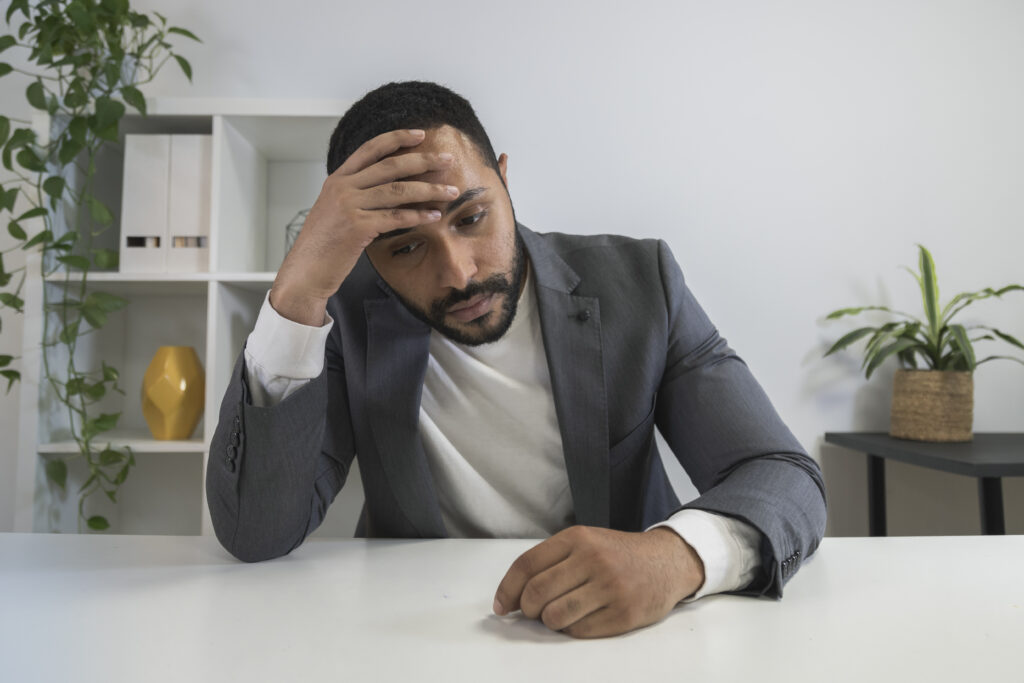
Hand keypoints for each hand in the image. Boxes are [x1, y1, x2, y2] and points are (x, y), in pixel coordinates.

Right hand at [271, 128, 457, 324]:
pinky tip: (435, 216)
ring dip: (429, 189)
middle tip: (448, 159)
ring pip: (398, 190)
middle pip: (391, 166)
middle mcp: (342, 188)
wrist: (305, 271)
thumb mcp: (334, 210)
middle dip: (424, 160)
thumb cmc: (323, 245)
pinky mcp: (357, 228)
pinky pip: (396, 217)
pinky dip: (419, 216)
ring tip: (452, 191)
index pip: (370, 149)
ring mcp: (349, 206)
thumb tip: (388, 188)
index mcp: (337, 180)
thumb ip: (355, 195)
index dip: (397, 139)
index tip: (421, 135)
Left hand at [492, 525, 704, 638]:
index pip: (527, 565)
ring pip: (555, 616)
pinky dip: (572, 629)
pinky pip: (579, 631)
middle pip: (537, 593)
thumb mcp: (586, 542)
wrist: (666, 562)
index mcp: (578, 538)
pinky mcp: (623, 613)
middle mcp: (593, 559)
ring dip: (549, 621)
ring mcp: (610, 587)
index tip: (501, 606)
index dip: (507, 589)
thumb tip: (512, 597)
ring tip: (559, 614)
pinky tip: (581, 618)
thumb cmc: (618, 554)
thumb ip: (551, 562)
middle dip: (527, 609)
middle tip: (532, 612)